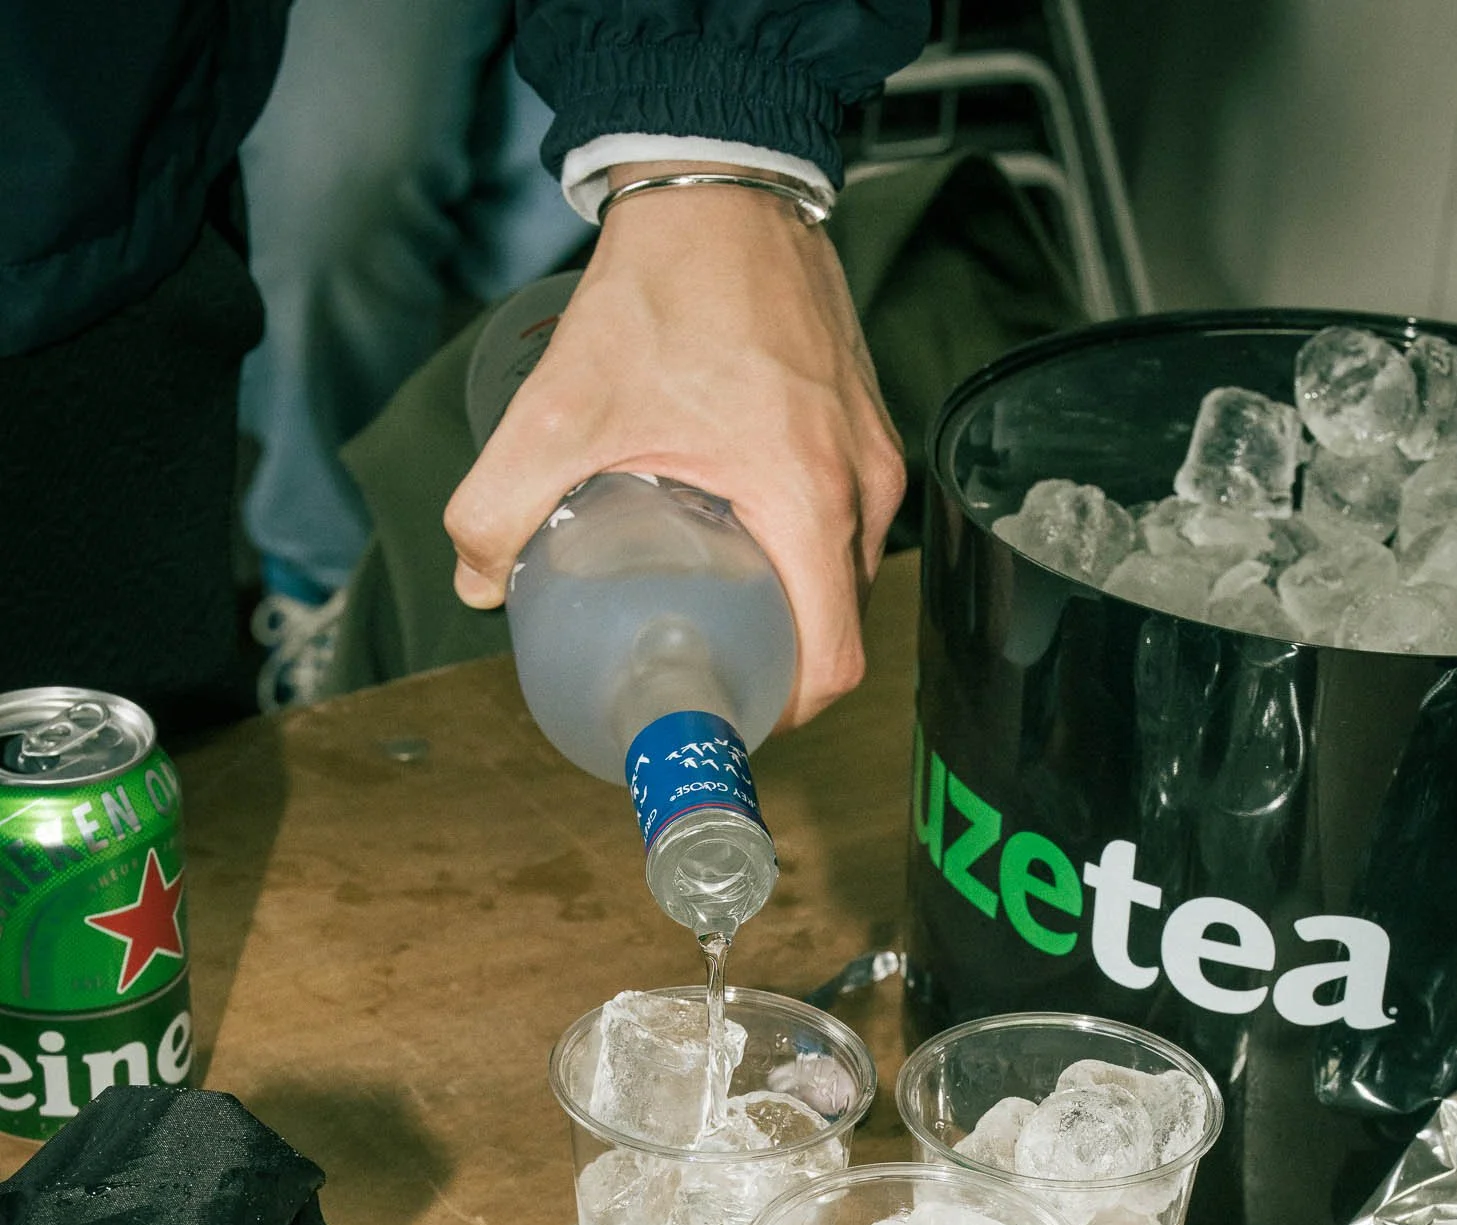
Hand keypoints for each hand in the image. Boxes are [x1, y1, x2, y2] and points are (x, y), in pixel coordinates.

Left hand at [444, 171, 905, 728]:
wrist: (721, 178)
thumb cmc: (667, 287)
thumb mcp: (562, 406)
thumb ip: (499, 503)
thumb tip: (479, 582)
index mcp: (809, 499)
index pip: (831, 660)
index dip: (783, 711)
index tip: (728, 710)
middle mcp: (862, 486)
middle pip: (838, 627)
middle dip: (777, 662)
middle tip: (705, 665)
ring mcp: (874, 454)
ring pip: (846, 576)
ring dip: (791, 604)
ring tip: (718, 604)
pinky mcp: (868, 424)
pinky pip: (849, 521)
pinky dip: (803, 549)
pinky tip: (741, 535)